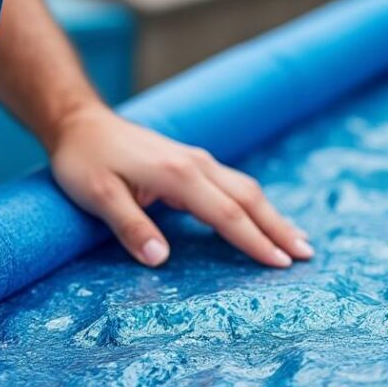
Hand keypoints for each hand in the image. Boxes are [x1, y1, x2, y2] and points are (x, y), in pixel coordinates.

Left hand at [48, 105, 312, 267]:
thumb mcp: (97, 196)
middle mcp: (197, 164)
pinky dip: (255, 205)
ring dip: (273, 216)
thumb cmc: (84, 160)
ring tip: (298, 242)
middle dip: (279, 228)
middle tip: (307, 256)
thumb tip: (160, 260)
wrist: (80, 122)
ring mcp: (197, 160)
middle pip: (249, 198)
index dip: (255, 241)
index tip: (281, 264)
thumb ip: (130, 226)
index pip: (227, 213)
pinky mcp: (192, 162)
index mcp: (178, 174)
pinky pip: (233, 185)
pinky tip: (264, 219)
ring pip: (246, 189)